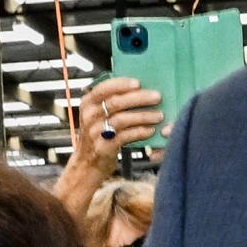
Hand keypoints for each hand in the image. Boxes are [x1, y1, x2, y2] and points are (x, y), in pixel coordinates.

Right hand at [48, 77, 160, 220]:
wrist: (87, 164)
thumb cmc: (99, 134)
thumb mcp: (98, 115)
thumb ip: (111, 101)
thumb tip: (140, 87)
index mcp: (87, 103)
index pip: (104, 88)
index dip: (122, 84)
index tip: (139, 82)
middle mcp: (89, 116)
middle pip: (116, 102)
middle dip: (139, 98)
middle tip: (157, 96)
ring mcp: (95, 132)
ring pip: (123, 119)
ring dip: (144, 116)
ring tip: (159, 115)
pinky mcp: (104, 148)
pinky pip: (126, 137)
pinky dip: (140, 132)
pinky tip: (151, 130)